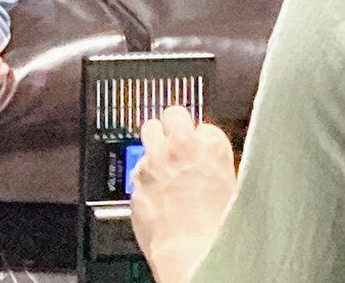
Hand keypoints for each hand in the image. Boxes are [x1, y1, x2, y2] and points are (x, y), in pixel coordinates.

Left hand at [130, 106, 236, 282]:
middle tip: (179, 143)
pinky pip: (138, 163)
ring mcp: (155, 159)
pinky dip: (145, 172)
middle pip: (175, 114)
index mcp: (213, 148)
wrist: (194, 258)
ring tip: (163, 159)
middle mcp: (181, 147)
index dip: (205, 142)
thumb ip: (221, 170)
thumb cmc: (220, 235)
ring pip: (150, 128)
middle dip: (177, 127)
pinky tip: (154, 188)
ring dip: (156, 141)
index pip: (207, 128)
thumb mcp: (236, 194)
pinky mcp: (136, 176)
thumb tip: (216, 168)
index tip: (205, 153)